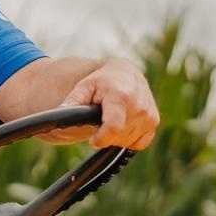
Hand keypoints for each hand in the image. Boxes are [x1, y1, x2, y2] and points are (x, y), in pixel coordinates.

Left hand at [42, 59, 158, 148]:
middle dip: (106, 136)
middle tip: (99, 124)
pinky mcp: (154, 121)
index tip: (93, 139)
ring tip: (110, 120)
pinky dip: (129, 138)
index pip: (114, 128)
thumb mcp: (84, 87)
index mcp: (121, 97)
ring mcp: (149, 114)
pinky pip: (140, 142)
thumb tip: (60, 111)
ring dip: (116, 137)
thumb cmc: (100, 81)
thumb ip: (73, 101)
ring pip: (128, 141)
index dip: (101, 138)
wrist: (124, 73)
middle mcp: (139, 106)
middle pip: (119, 137)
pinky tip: (123, 125)